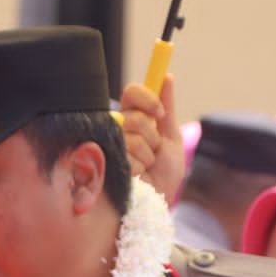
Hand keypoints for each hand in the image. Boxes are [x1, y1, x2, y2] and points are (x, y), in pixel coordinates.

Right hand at [119, 75, 184, 200]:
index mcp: (134, 117)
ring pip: (132, 137)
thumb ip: (167, 108)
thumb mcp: (171, 137)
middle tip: (154, 150)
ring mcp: (109, 145)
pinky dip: (139, 168)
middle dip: (151, 135)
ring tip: (146, 167)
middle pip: (134, 116)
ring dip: (147, 155)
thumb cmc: (164, 173)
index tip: (159, 112)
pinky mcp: (104, 162)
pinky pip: (127, 157)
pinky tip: (137, 176)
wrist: (159, 200)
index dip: (146, 98)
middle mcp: (118, 128)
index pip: (131, 92)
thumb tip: (166, 77)